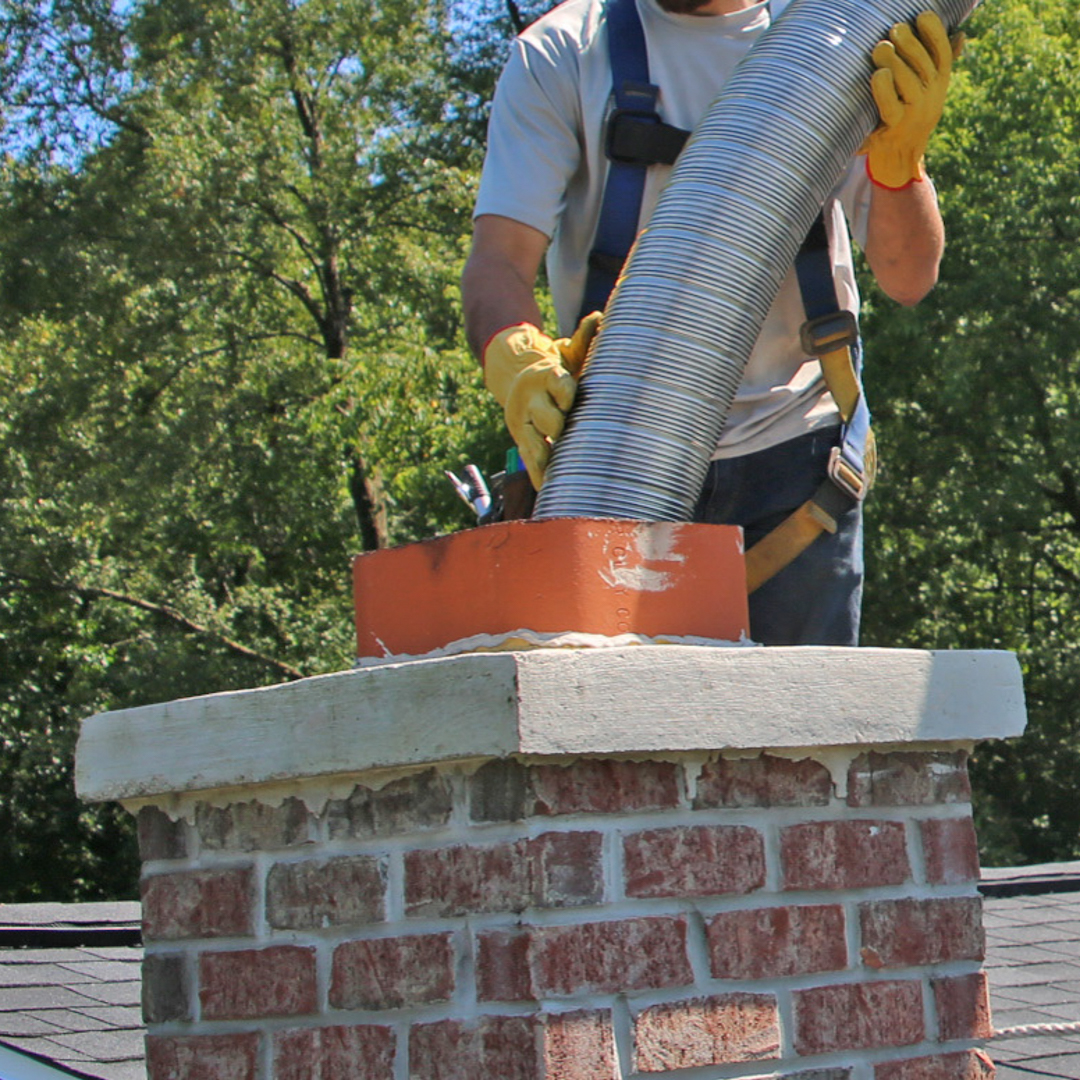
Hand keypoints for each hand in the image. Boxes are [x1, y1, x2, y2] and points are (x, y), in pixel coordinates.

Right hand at [483, 311, 601, 488]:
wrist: (515, 374)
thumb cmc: (556, 369)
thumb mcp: (568, 354)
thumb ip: (583, 340)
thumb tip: (598, 317)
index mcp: (547, 376)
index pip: (557, 384)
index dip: (564, 392)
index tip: (570, 400)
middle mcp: (532, 400)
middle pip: (545, 417)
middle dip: (556, 427)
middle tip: (567, 436)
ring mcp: (524, 422)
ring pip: (533, 442)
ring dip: (545, 457)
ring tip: (556, 474)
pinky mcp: (520, 438)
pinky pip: (528, 460)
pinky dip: (536, 474)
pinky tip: (545, 489)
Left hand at [863, 11, 962, 188]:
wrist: (900, 157)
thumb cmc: (909, 114)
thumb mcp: (929, 88)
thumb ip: (941, 62)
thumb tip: (961, 33)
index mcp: (939, 82)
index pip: (942, 53)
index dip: (935, 33)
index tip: (922, 15)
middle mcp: (930, 97)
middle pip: (924, 66)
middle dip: (910, 45)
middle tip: (895, 29)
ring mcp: (913, 114)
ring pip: (908, 84)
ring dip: (895, 63)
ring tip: (881, 47)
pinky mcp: (894, 129)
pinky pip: (890, 106)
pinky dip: (884, 90)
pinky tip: (878, 74)